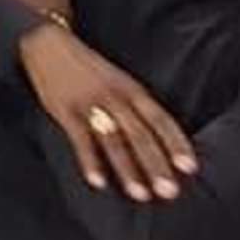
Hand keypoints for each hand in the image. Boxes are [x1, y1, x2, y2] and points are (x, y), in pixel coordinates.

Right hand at [15, 23, 195, 203]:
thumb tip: (158, 140)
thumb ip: (136, 106)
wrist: (49, 44)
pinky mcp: (66, 111)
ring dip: (128, 169)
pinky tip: (98, 183)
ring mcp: (90, 104)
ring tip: (140, 195)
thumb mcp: (119, 80)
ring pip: (114, 140)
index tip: (190, 168)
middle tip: (169, 191)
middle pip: (140, 134)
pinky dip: (90, 162)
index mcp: (132, 89)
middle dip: (156, 164)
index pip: (161, 119)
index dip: (176, 143)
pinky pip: (80, 140)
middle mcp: (115, 97)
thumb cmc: (89, 68)